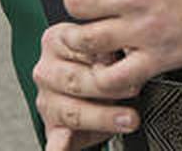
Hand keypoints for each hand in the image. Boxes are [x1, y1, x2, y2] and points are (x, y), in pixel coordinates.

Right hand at [32, 22, 137, 150]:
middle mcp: (46, 70)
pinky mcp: (52, 128)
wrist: (101, 89)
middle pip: (75, 80)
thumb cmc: (107, 62)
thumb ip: (114, 46)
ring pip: (72, 111)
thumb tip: (126, 50)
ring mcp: (47, 101)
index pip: (80, 46)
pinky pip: (56, 140)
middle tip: (135, 88)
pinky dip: (61, 146)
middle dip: (109, 86)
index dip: (108, 55)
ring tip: (129, 118)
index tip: (127, 59)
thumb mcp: (112, 47)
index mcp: (57, 40)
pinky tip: (64, 146)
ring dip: (103, 117)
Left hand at [55, 0, 181, 100]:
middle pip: (74, 2)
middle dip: (79, 2)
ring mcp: (145, 27)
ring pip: (83, 39)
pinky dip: (103, 77)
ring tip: (94, 35)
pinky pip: (113, 78)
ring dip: (83, 38)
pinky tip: (111, 63)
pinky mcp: (159, 56)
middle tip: (92, 6)